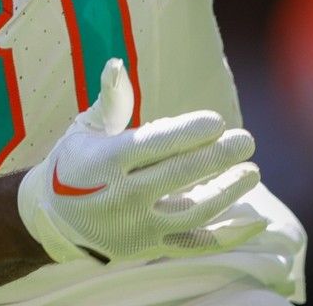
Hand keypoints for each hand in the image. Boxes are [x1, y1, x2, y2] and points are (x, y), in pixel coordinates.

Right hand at [17, 59, 267, 264]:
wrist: (56, 219)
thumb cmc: (77, 162)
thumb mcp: (85, 128)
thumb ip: (110, 100)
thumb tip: (117, 64)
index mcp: (105, 162)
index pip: (154, 145)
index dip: (189, 132)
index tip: (217, 121)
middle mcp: (121, 197)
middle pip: (178, 176)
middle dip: (217, 158)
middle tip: (246, 141)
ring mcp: (137, 227)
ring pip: (192, 213)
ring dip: (227, 192)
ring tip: (252, 172)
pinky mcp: (150, 248)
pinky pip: (196, 245)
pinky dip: (230, 236)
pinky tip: (256, 219)